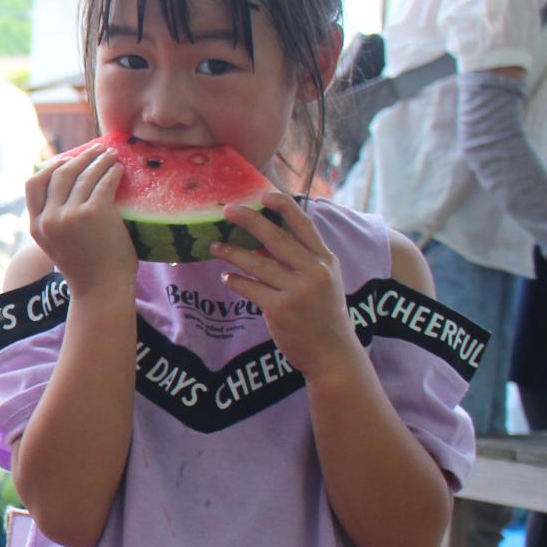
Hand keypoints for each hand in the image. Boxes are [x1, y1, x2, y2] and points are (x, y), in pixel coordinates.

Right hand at [25, 146, 133, 295]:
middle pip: (59, 173)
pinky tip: (119, 169)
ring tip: (112, 155)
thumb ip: (55, 222)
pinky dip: (112, 172)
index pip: (33, 184)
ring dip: (99, 160)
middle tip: (97, 149)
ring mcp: (69, 216)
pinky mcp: (93, 214)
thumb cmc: (86, 269)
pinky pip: (102, 183)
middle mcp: (48, 219)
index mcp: (36, 226)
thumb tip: (67, 191)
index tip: (68, 160)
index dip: (51, 166)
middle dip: (80, 156)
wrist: (101, 291)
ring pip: (83, 175)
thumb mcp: (57, 245)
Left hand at [212, 192, 364, 377]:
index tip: (263, 193)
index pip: (304, 225)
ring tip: (215, 246)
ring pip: (257, 263)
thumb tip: (261, 241)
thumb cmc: (322, 314)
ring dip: (232, 253)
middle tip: (227, 210)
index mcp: (325, 260)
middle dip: (250, 221)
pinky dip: (235, 281)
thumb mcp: (322, 281)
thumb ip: (300, 260)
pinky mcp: (281, 309)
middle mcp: (314, 271)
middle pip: (277, 238)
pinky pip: (250, 288)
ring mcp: (298, 291)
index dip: (284, 206)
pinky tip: (226, 278)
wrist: (332, 353)